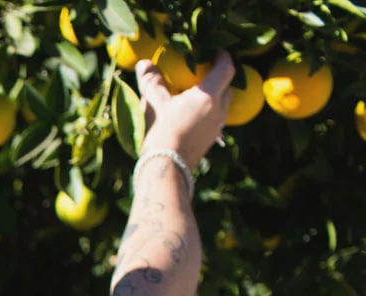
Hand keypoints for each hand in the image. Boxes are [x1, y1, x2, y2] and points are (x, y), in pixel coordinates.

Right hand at [136, 52, 234, 168]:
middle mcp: (219, 110)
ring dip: (213, 96)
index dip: (222, 56)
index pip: (227, 67)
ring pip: (222, 104)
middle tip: (203, 71)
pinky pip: (214, 120)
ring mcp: (216, 127)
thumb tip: (143, 63)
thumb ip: (151, 81)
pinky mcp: (210, 141)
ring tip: (195, 94)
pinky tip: (191, 115)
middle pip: (227, 85)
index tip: (214, 51)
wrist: (166, 169)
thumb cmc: (162, 132)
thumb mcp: (154, 104)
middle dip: (219, 76)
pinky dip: (207, 112)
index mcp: (209, 95)